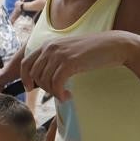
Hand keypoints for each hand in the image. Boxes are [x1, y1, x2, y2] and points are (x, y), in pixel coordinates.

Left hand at [20, 30, 137, 100]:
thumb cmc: (93, 51)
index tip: (31, 88)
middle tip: (56, 92)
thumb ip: (55, 59)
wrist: (113, 45)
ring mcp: (59, 54)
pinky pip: (56, 84)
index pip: (25, 63)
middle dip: (42, 87)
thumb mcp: (68, 51)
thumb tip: (43, 76)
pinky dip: (59, 94)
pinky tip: (68, 96)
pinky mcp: (70, 62)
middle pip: (33, 74)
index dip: (25, 78)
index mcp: (48, 44)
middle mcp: (50, 48)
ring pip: (44, 80)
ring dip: (53, 92)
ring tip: (64, 95)